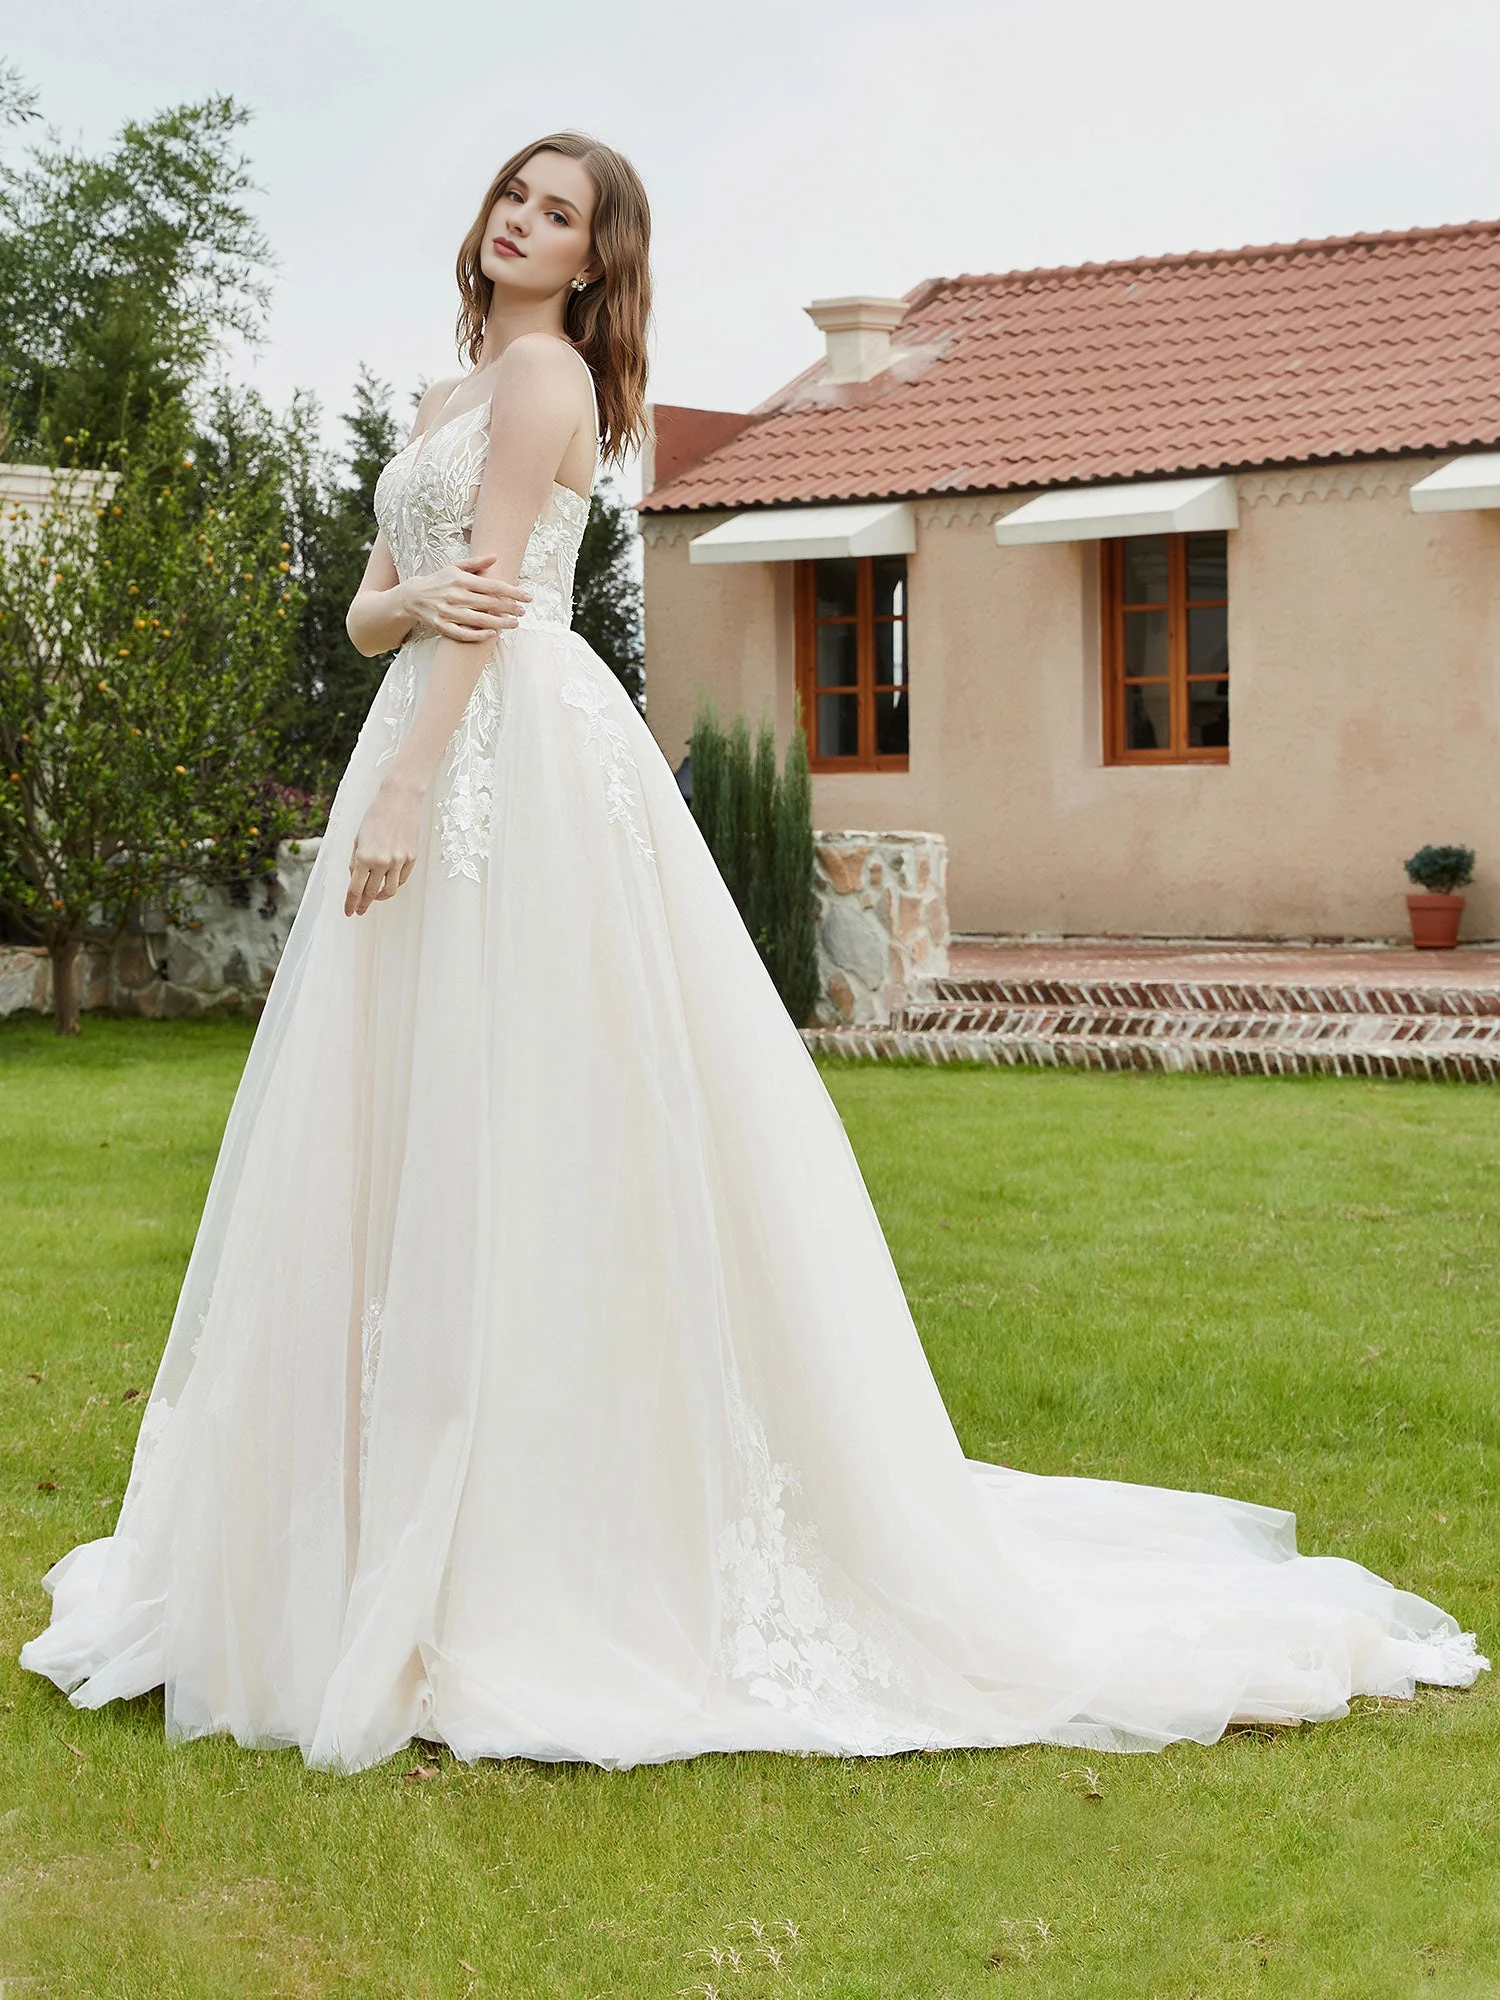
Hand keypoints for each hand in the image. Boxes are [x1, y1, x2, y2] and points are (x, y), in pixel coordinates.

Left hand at [346, 779, 421, 916]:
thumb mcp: (358, 838)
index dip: (350, 903)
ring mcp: (399, 861)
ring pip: (390, 891)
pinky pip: (402, 879)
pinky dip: (394, 883)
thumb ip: (356, 861)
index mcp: (364, 856)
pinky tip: (388, 882)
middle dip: (364, 904)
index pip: (355, 889)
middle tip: (359, 910)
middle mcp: (382, 862)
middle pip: (372, 893)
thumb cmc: (375, 816)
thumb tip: (356, 879)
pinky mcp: (412, 858)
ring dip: (380, 897)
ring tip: (375, 897)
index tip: (348, 912)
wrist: (400, 800)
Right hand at [400, 554, 529, 642]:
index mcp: (461, 580)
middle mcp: (455, 595)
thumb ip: (476, 563)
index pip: (493, 586)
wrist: (412, 596)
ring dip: (500, 623)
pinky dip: (478, 635)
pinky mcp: (442, 626)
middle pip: (489, 603)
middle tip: (523, 611)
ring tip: (515, 623)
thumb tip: (495, 557)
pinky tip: (493, 635)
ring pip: (480, 620)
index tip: (527, 597)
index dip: (512, 592)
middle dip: (510, 608)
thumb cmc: (438, 580)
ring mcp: (448, 612)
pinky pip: (463, 633)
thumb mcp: (454, 567)